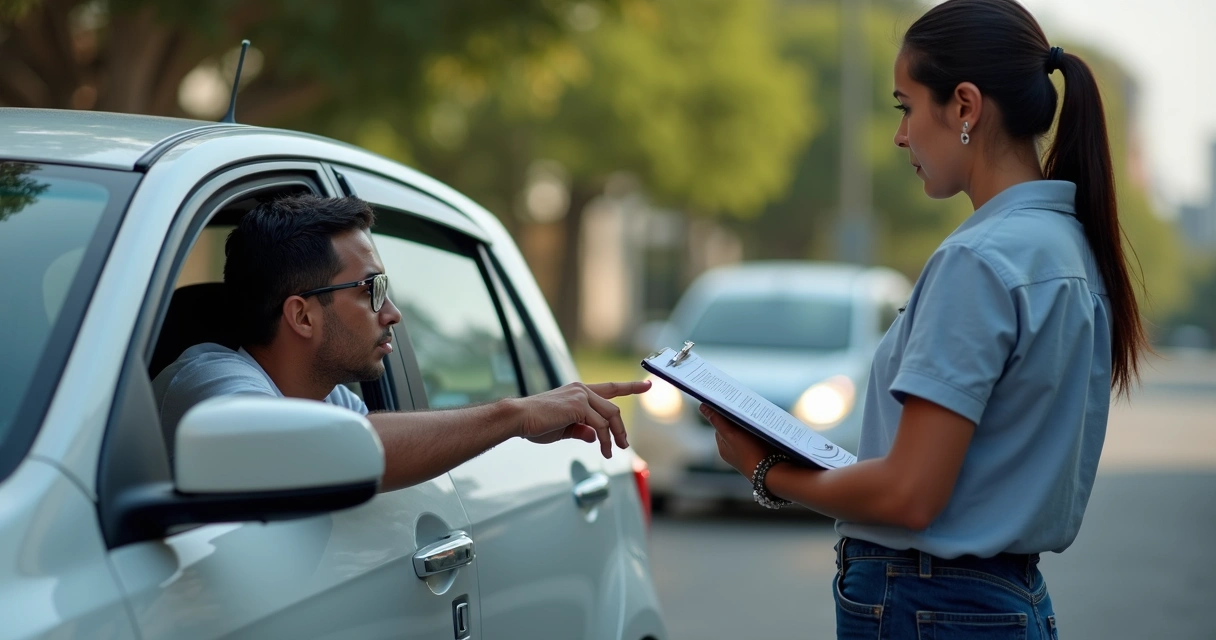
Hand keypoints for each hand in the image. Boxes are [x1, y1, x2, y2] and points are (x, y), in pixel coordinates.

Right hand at [515, 380, 651, 457]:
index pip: (609, 388)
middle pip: (613, 408)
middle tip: (624, 445)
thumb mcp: (563, 429)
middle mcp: (582, 390)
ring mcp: (581, 395)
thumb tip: (595, 437)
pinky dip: (605, 440)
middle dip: (621, 429)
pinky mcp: (579, 405)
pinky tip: (604, 450)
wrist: (519, 418)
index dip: (630, 387)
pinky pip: (600, 425)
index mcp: (578, 392)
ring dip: (615, 436)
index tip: (647, 385)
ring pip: (610, 416)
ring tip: (613, 452)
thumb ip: (581, 430)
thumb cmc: (536, 423)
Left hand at [701, 404, 776, 479]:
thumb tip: (701, 406)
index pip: (720, 424)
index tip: (730, 400)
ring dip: (750, 422)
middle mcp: (734, 451)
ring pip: (747, 431)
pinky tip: (767, 423)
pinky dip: (760, 429)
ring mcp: (748, 453)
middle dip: (738, 416)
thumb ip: (717, 420)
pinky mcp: (761, 453)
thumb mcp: (731, 434)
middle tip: (745, 403)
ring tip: (757, 412)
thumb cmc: (749, 454)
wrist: (774, 473)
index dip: (725, 412)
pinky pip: (758, 436)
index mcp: (723, 447)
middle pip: (733, 427)